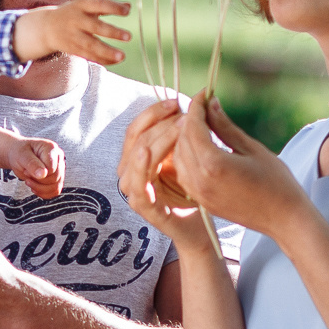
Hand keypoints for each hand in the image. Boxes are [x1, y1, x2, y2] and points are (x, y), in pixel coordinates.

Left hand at [0, 132, 64, 198]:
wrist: (17, 155)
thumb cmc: (19, 152)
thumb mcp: (22, 156)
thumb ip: (32, 164)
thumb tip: (43, 174)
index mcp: (51, 148)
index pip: (51, 168)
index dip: (38, 173)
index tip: (26, 170)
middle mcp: (58, 158)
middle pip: (55, 178)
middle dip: (38, 181)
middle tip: (26, 174)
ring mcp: (59, 168)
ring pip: (56, 186)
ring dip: (40, 188)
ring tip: (29, 181)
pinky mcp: (57, 178)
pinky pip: (55, 191)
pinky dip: (44, 193)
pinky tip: (34, 187)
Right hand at [13, 0, 130, 65]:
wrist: (46, 27)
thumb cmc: (74, 13)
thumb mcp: (87, 5)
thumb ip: (108, 6)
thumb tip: (129, 6)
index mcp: (81, 5)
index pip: (98, 4)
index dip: (113, 7)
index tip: (127, 11)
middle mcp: (76, 20)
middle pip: (95, 27)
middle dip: (112, 32)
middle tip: (129, 36)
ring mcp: (73, 36)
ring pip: (91, 45)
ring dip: (107, 52)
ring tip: (122, 56)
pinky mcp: (73, 49)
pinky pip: (89, 56)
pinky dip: (102, 60)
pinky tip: (116, 61)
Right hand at [117, 98, 210, 250]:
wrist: (199, 227)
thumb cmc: (192, 191)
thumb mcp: (184, 157)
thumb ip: (177, 135)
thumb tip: (180, 102)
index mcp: (136, 159)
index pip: (137, 127)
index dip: (154, 112)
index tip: (176, 101)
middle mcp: (129, 172)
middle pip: (137, 137)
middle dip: (160, 122)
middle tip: (184, 113)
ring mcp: (132, 190)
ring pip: (138, 154)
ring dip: (159, 137)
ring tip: (180, 126)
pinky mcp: (141, 205)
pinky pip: (137, 182)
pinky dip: (140, 165)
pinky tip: (147, 152)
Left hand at [172, 94, 309, 236]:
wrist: (284, 220)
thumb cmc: (276, 182)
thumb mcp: (252, 148)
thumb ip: (225, 126)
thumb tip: (210, 104)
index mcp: (213, 164)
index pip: (193, 126)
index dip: (196, 107)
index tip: (204, 94)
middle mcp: (199, 180)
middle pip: (181, 140)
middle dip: (189, 120)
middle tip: (203, 106)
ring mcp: (198, 193)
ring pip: (178, 157)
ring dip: (184, 138)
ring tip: (201, 124)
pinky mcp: (201, 201)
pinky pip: (183, 173)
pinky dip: (186, 156)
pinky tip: (200, 147)